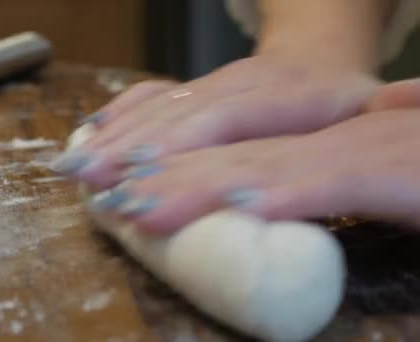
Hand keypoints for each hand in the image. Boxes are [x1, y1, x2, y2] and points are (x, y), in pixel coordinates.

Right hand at [87, 108, 419, 232]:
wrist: (320, 59)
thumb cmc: (342, 104)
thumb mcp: (362, 119)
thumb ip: (332, 145)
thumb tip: (307, 181)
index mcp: (284, 95)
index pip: (223, 122)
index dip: (180, 154)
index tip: (140, 185)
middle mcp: (237, 83)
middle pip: (175, 117)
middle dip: (128, 154)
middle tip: (91, 187)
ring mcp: (210, 80)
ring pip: (155, 106)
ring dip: (111, 138)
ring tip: (75, 168)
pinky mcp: (192, 83)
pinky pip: (151, 92)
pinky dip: (119, 112)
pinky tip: (91, 129)